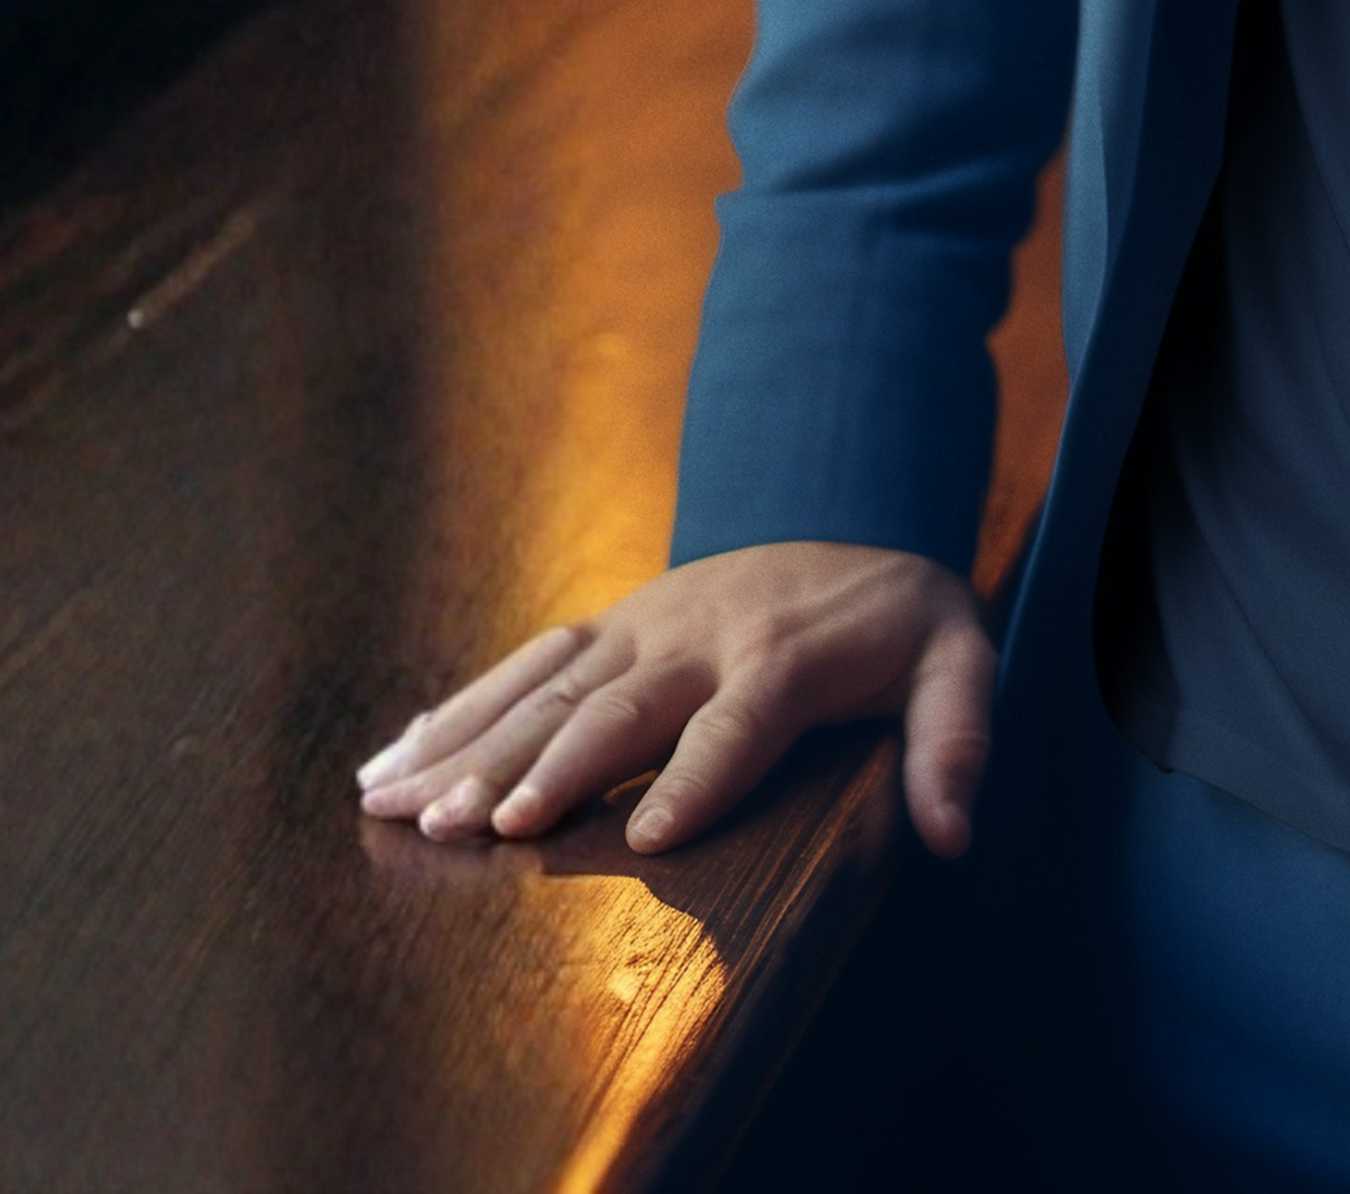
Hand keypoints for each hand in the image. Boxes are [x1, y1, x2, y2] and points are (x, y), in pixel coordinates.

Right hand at [351, 543, 993, 859]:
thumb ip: (957, 740)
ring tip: (399, 805)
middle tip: (480, 828)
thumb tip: (956, 834)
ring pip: (552, 684)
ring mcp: (645, 620)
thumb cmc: (903, 621)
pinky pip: (527, 661)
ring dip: (475, 745)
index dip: (702, 777)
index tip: (651, 840)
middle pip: (622, 705)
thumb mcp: (959, 663)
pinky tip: (390, 761)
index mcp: (787, 654)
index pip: (744, 721)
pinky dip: (456, 709)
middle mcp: (702, 633)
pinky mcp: (611, 622)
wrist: (858, 510)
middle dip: (550, 766)